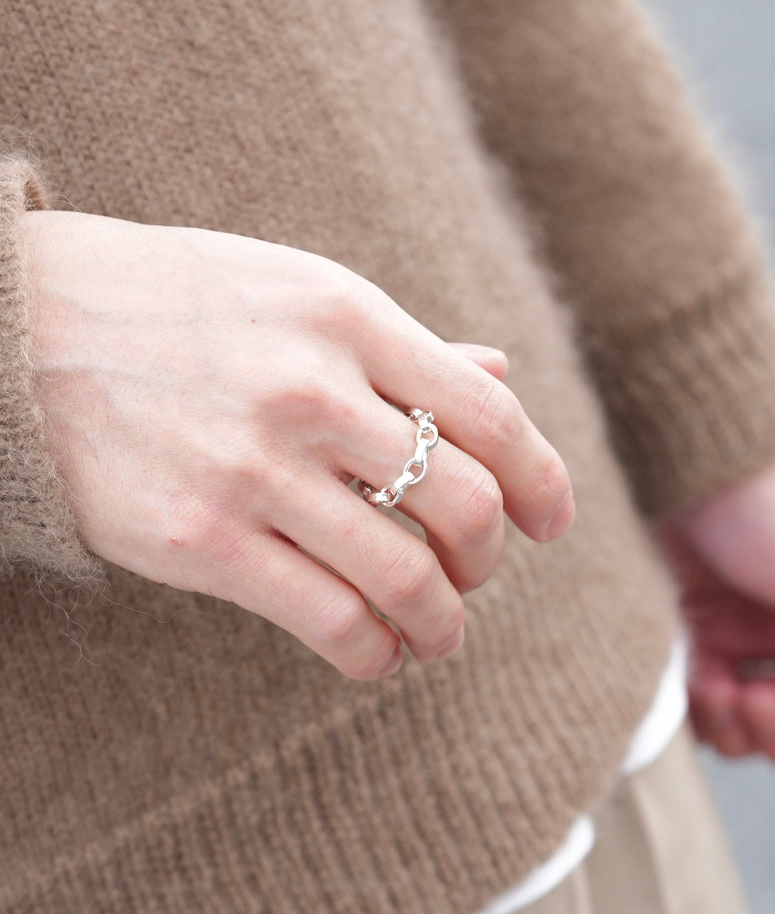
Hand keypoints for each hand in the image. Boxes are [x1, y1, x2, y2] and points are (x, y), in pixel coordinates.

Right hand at [18, 210, 573, 679]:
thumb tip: (499, 372)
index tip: (551, 519)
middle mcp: (314, 391)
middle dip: (489, 556)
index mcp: (349, 319)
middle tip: (476, 571)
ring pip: (406, 576)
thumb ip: (407, 346)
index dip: (540, 477)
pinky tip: (376, 652)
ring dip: (443, 622)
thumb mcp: (304, 294)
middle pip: (463, 503)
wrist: (28, 327)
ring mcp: (257, 468)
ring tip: (441, 632)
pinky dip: (374, 650)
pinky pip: (329, 618)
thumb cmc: (186, 306)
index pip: (489, 413)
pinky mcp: (203, 539)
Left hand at [650, 447, 774, 817]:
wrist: (684, 445)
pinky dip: (708, 705)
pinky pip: (718, 699)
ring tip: (719, 685)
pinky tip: (696, 678)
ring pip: (769, 722)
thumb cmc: (767, 494)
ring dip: (745, 723)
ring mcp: (767, 630)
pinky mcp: (714, 628)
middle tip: (756, 697)